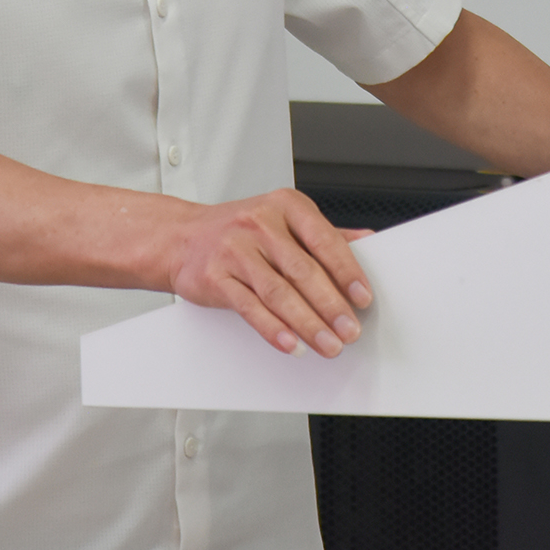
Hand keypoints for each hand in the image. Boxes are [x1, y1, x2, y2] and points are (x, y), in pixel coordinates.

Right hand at [165, 188, 374, 357]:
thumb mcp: (283, 220)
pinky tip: (291, 344)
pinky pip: (249, 307)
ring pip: (278, 292)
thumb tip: (368, 243)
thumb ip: (324, 234)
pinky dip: (273, 329)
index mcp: (285, 205)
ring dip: (307, 324)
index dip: (347, 272)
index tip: (364, 297)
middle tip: (349, 330)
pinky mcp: (215, 276)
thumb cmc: (238, 230)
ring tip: (328, 344)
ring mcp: (235, 249)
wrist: (180, 237)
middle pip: (303, 270)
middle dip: (331, 305)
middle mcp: (260, 223)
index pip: (324, 240)